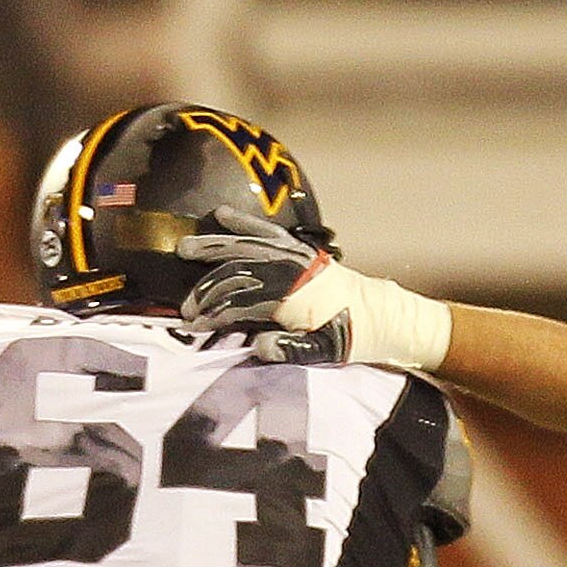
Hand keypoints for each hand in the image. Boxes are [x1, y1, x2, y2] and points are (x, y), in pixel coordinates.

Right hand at [178, 207, 348, 359]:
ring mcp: (297, 256)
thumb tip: (259, 347)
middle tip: (183, 301)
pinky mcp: (300, 251)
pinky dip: (244, 223)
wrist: (382, 316)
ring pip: (247, 245)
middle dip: (206, 283)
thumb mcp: (325, 351)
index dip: (214, 312)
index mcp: (296, 295)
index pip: (241, 299)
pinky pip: (267, 232)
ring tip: (186, 247)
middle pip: (238, 268)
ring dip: (214, 246)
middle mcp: (294, 269)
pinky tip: (223, 216)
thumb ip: (291, 349)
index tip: (193, 325)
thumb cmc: (352, 336)